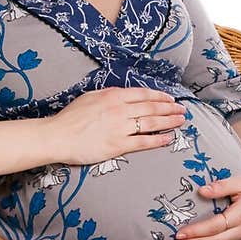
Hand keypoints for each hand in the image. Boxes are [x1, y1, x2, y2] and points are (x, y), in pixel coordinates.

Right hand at [42, 88, 186, 165]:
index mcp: (113, 96)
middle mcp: (120, 110)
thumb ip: (109, 95)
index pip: (144, 94)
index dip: (160, 97)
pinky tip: (168, 139)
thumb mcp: (90, 97)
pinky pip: (143, 142)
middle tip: (182, 111)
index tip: (170, 100)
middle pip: (152, 108)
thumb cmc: (70, 117)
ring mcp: (120, 128)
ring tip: (180, 122)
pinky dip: (158, 140)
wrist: (58, 135)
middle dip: (170, 109)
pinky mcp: (118, 145)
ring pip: (152, 123)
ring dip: (169, 122)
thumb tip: (123, 95)